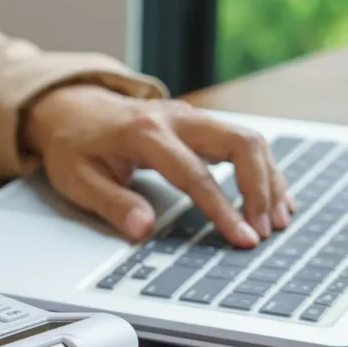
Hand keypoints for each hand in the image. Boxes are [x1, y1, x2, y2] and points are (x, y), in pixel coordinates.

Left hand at [21, 85, 292, 247]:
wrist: (69, 108)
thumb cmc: (73, 145)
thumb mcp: (77, 179)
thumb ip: (111, 203)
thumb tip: (143, 230)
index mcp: (144, 133)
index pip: (194, 174)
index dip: (222, 209)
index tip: (242, 238)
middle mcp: (175, 118)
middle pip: (239, 143)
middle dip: (260, 188)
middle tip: (266, 230)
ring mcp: (190, 117)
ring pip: (248, 139)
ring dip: (269, 179)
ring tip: (278, 219)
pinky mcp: (199, 123)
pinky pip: (241, 141)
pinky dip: (262, 169)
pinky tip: (273, 196)